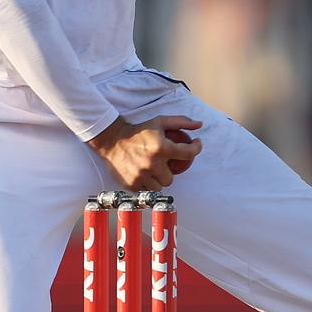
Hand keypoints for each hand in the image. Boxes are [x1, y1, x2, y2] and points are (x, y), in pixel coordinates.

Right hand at [86, 114, 201, 188]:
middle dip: (170, 171)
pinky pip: (146, 190)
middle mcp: (152, 164)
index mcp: (161, 148)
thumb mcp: (160, 121)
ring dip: (158, 180)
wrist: (112, 140)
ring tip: (154, 171)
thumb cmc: (139, 130)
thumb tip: (200, 125)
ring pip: (159, 187)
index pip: (188, 153)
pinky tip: (144, 175)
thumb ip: (181, 122)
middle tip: (165, 164)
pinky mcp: (132, 185)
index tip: (195, 145)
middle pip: (171, 177)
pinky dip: (147, 184)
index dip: (196, 149)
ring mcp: (141, 176)